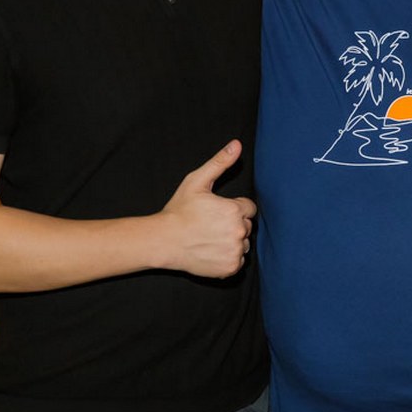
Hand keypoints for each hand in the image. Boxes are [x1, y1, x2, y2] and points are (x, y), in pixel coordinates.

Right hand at [156, 140, 256, 278]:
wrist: (164, 241)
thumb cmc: (178, 211)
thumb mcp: (196, 181)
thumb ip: (219, 162)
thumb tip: (237, 144)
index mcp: (234, 210)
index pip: (248, 208)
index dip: (232, 208)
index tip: (216, 212)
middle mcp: (238, 231)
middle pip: (246, 226)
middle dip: (232, 224)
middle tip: (210, 225)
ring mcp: (235, 251)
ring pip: (243, 244)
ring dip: (232, 242)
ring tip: (210, 238)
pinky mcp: (230, 267)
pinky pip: (238, 261)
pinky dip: (228, 258)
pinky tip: (211, 251)